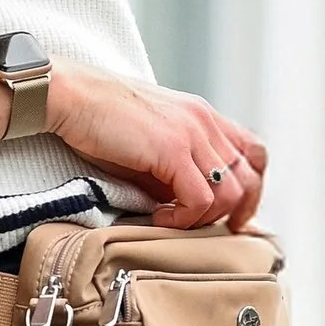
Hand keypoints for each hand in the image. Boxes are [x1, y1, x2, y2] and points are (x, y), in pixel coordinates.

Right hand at [49, 67, 267, 228]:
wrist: (71, 96)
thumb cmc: (100, 122)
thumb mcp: (150, 146)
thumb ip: (176, 171)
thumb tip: (190, 209)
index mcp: (203, 116)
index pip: (253, 153)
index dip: (252, 188)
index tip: (234, 216)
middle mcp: (205, 121)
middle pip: (250, 177)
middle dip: (235, 212)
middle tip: (205, 229)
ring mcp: (192, 133)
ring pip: (230, 193)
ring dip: (204, 218)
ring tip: (173, 220)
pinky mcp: (173, 149)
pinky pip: (199, 200)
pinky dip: (183, 219)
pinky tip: (159, 218)